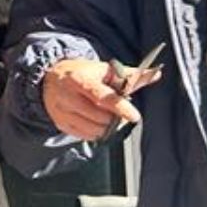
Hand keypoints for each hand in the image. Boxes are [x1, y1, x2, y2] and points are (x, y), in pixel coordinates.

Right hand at [41, 58, 157, 141]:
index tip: (135, 116)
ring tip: (106, 114)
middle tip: (116, 110)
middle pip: (100, 116)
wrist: (50, 78)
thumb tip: (156, 74)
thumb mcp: (105, 70)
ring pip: (94, 129)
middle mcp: (68, 96)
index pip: (102, 97)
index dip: (120, 107)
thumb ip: (132, 75)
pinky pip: (86, 135)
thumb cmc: (82, 73)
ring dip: (106, 125)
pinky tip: (96, 121)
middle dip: (114, 116)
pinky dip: (96, 131)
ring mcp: (63, 111)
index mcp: (80, 79)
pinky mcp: (60, 123)